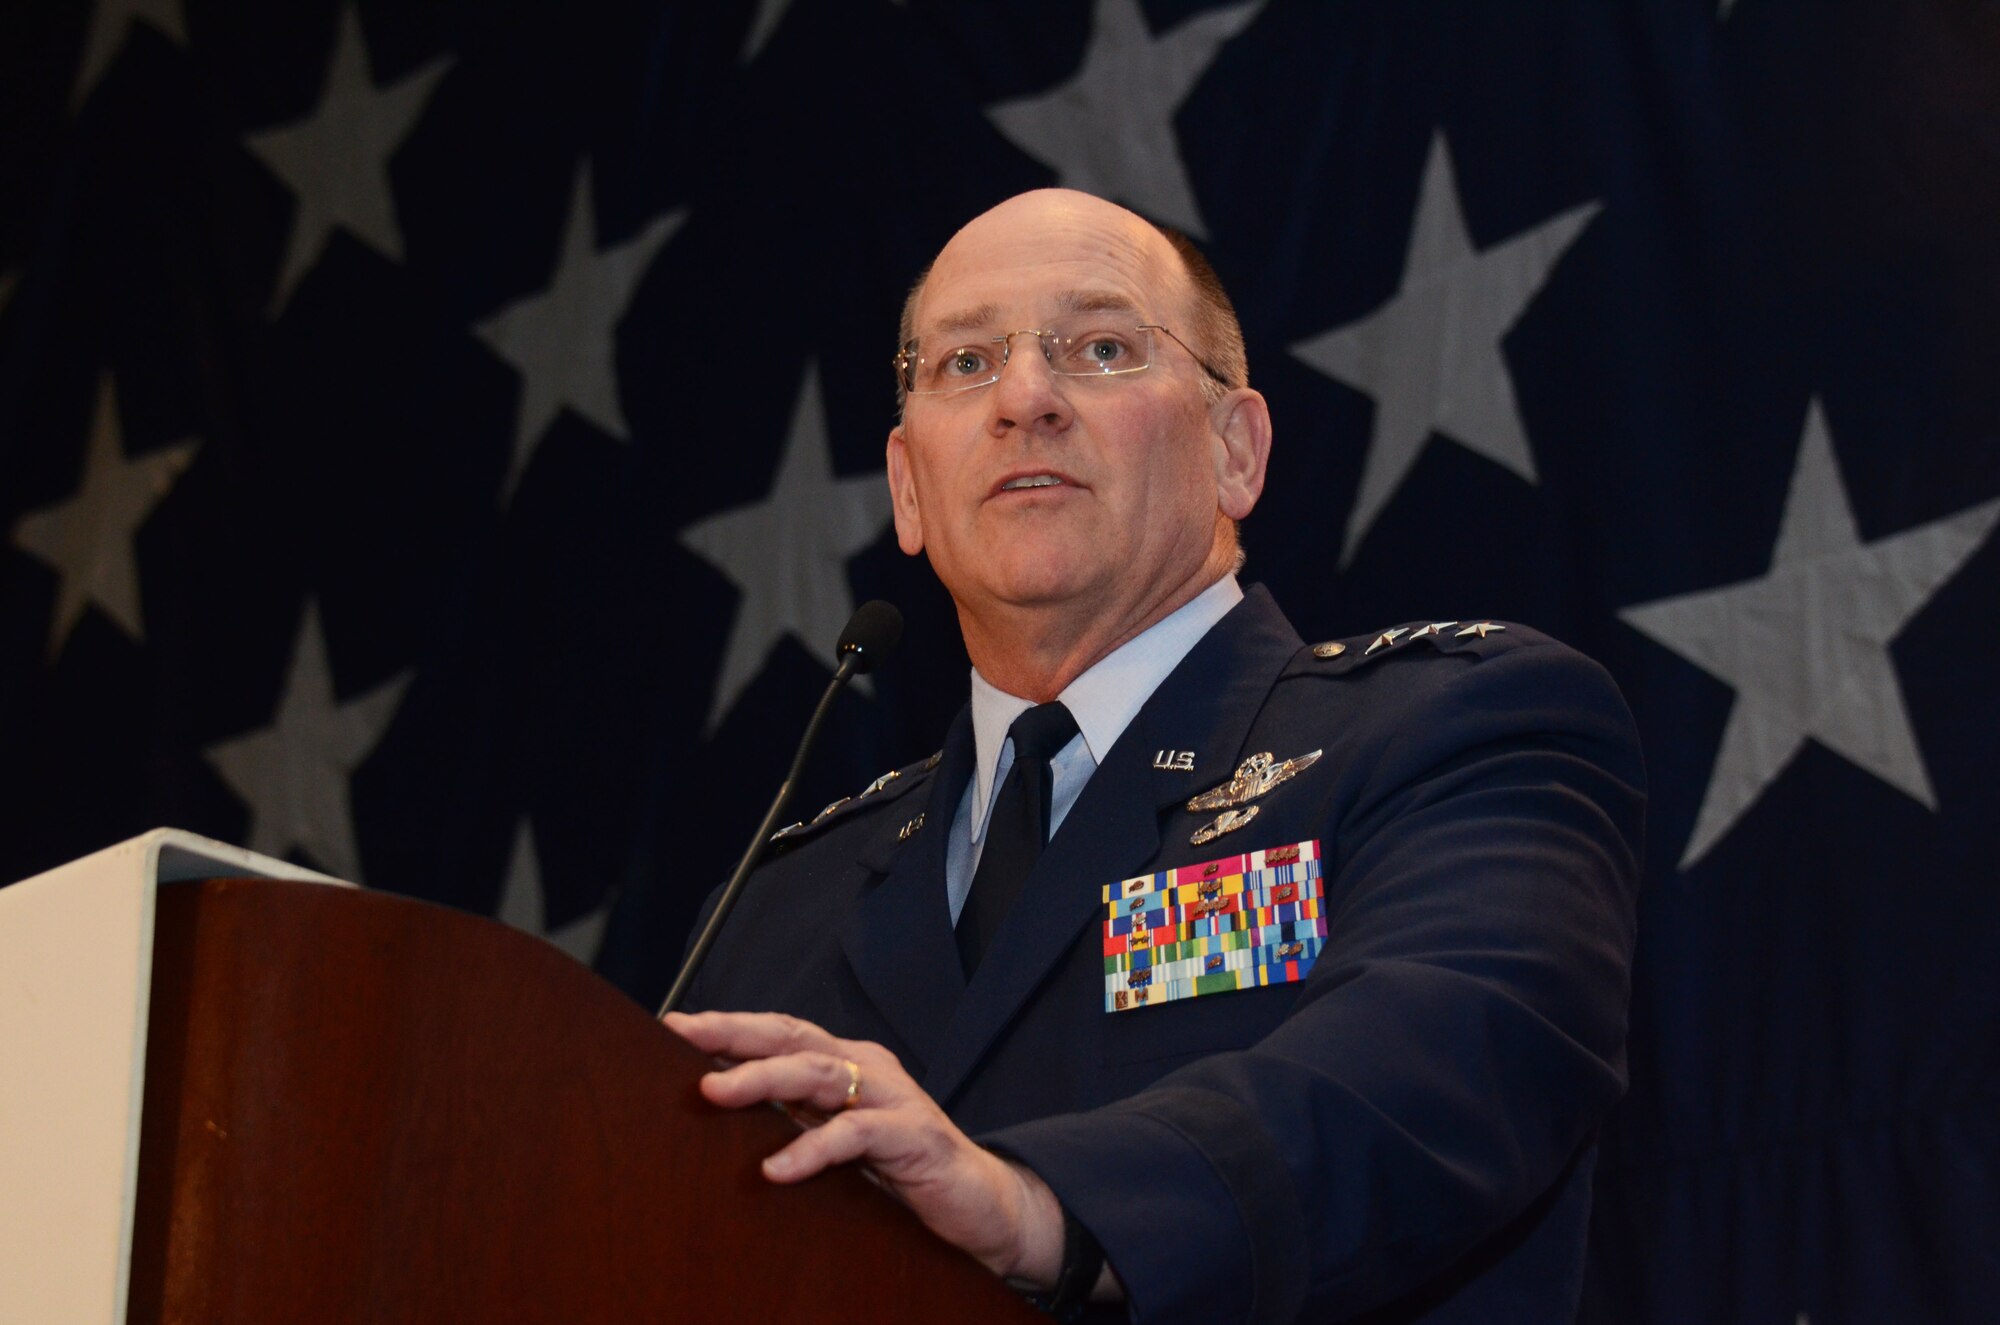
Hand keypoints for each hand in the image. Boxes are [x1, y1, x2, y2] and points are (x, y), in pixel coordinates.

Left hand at [662, 1009, 1065, 1287]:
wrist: (985, 1210)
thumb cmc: (904, 1177)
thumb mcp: (838, 1146)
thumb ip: (794, 1125)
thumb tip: (717, 1120)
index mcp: (846, 1067)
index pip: (780, 1033)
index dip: (729, 1026)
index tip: (672, 1026)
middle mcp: (867, 1070)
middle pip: (792, 1037)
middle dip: (734, 1033)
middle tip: (682, 1035)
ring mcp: (893, 1098)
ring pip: (818, 1073)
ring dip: (763, 1079)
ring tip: (715, 1092)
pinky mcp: (913, 1136)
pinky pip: (856, 1133)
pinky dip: (812, 1148)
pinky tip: (776, 1167)